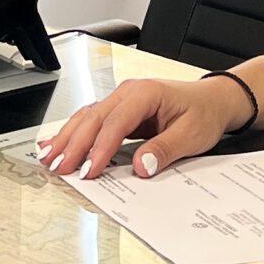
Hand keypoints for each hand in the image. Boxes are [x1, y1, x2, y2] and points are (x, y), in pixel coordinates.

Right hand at [35, 77, 254, 180]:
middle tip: (58, 168)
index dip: (100, 148)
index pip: (116, 123)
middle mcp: (128, 93)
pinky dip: (74, 133)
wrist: (214, 100)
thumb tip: (141, 166)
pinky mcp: (119, 111)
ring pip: (87, 117)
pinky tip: (56, 143)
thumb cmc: (204, 113)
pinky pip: (92, 121)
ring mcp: (121, 100)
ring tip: (49, 159)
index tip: (89, 171)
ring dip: (67, 138)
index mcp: (145, 94)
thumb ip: (165, 149)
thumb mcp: (192, 134)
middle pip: (93, 118)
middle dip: (73, 144)